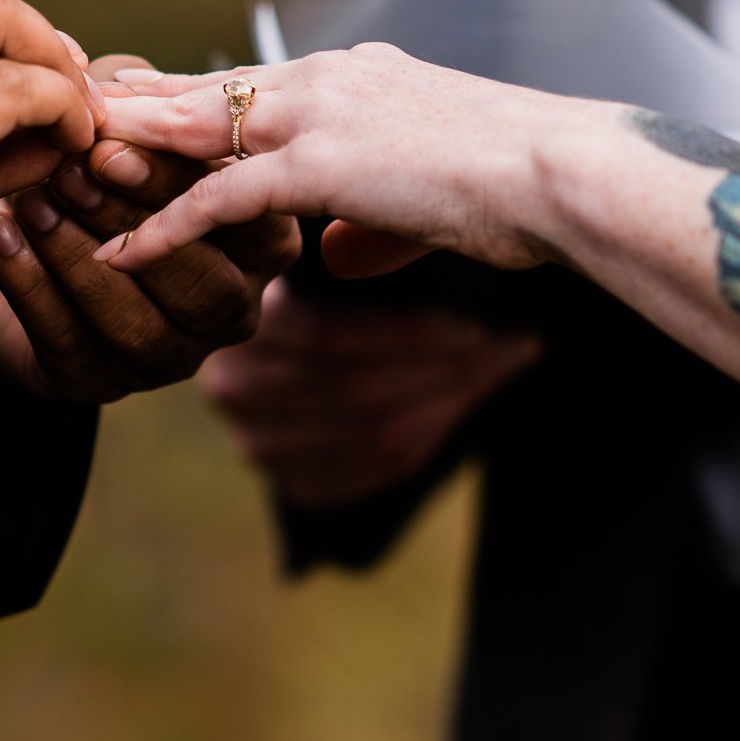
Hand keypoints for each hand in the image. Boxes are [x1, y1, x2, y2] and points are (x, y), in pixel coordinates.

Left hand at [0, 57, 301, 400]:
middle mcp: (230, 309)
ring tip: (28, 199)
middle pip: (203, 284)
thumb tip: (115, 88)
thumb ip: (139, 108)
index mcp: (259, 241)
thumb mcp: (123, 125)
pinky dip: (28, 284)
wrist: (22, 239)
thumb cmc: (96, 172)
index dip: (179, 185)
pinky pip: (69, 341)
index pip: (248, 221)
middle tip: (69, 170)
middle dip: (130, 223)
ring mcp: (169, 356)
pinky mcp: (101, 381)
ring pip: (137, 322)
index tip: (110, 143)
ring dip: (76, 255)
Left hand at [93, 44, 595, 277]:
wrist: (559, 173)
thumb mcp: (434, 203)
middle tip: (70, 110)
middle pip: (209, 89)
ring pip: (198, 128)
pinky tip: (120, 248)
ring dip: (130, 149)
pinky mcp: (321, 165)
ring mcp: (321, 116)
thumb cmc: (520, 187)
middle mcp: (330, 80)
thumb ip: (373, 223)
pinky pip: (220, 197)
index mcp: (359, 75)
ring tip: (63, 165)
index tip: (141, 102)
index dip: (195, 97)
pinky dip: (166, 224)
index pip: (256, 81)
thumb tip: (334, 255)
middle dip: (137, 103)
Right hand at [202, 281, 540, 508]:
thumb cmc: (330, 297)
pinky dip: (428, 441)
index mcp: (245, 326)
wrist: (298, 365)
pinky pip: (373, 473)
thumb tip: (448, 255)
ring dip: (448, 405)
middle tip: (502, 349)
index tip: (474, 324)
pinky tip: (460, 409)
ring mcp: (260, 445)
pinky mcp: (293, 485)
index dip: (410, 334)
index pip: (331, 336)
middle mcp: (237, 390)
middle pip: (357, 389)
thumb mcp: (334, 269)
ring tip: (496, 372)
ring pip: (373, 434)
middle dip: (442, 369)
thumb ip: (368, 256)